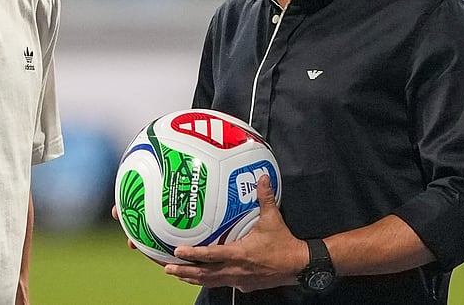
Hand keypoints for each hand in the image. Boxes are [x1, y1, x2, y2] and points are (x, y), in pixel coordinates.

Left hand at [164, 176, 305, 291]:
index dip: (193, 254)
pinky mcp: (243, 286)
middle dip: (183, 271)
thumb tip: (262, 177)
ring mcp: (238, 280)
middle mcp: (235, 270)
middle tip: (166, 267)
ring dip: (192, 278)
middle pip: (204, 274)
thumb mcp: (272, 219)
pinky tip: (202, 278)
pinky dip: (209, 281)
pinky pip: (222, 283)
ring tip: (176, 274)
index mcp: (239, 253)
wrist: (298, 266)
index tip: (177, 251)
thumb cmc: (283, 243)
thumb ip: (265, 198)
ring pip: (210, 282)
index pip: (211, 255)